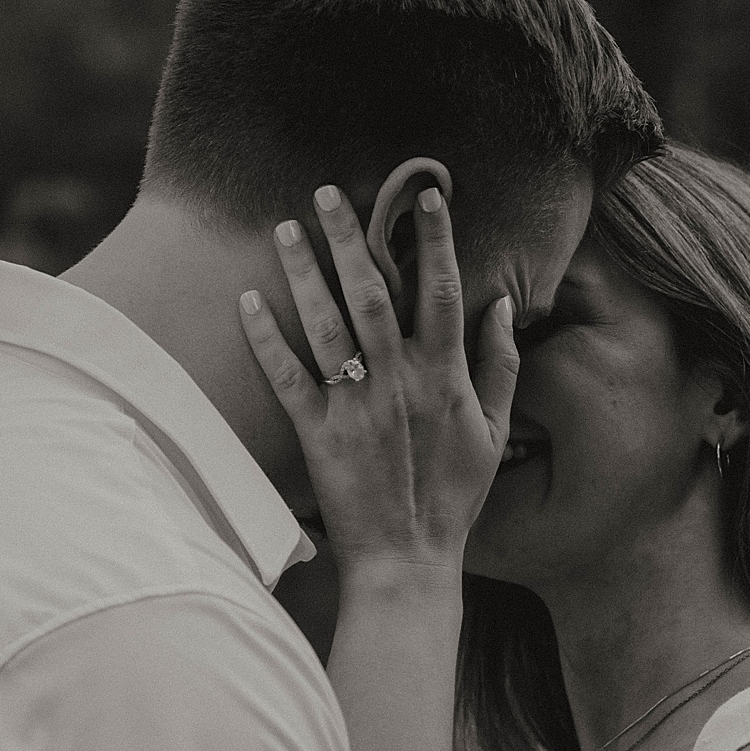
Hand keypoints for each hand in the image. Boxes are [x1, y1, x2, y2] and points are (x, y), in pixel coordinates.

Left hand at [237, 184, 518, 581]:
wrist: (408, 559)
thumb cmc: (453, 496)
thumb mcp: (495, 431)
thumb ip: (501, 365)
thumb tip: (502, 307)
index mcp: (445, 375)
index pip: (440, 289)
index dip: (434, 238)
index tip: (425, 192)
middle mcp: (399, 381)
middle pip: (372, 293)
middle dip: (351, 237)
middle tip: (326, 191)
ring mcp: (356, 406)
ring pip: (325, 325)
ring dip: (303, 272)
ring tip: (284, 228)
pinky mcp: (317, 434)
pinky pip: (286, 377)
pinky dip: (266, 338)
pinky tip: (247, 299)